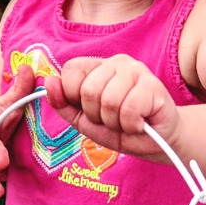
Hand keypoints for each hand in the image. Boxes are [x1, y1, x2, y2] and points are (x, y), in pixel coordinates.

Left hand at [43, 55, 180, 158]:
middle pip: (88, 90)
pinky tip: (140, 122)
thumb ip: (63, 103)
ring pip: (108, 100)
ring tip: (127, 121)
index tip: (88, 110)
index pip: (71, 70)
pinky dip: (131, 125)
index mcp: (98, 67)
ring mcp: (136, 70)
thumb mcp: (84, 120)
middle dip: (96, 115)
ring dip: (115, 122)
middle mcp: (117, 62)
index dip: (72, 96)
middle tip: (112, 119)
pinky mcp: (153, 85)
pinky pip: (129, 109)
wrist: (156, 142)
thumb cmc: (121, 127)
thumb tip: (49, 81)